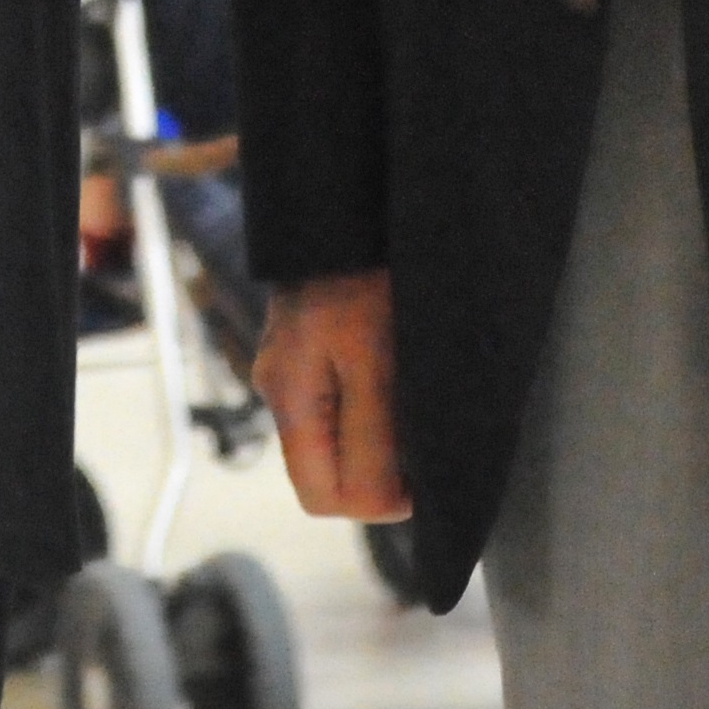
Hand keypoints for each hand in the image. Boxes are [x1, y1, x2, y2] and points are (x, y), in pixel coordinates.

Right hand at [256, 271, 407, 522]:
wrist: (352, 199)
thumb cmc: (365, 278)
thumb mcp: (374, 367)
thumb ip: (370, 443)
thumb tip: (379, 509)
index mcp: (288, 400)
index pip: (321, 498)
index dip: (375, 502)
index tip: (422, 478)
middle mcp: (282, 388)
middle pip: (330, 468)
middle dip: (380, 467)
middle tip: (426, 433)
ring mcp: (297, 364)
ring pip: (341, 434)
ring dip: (384, 434)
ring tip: (419, 395)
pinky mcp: (316, 342)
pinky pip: (345, 399)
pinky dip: (379, 402)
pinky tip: (405, 370)